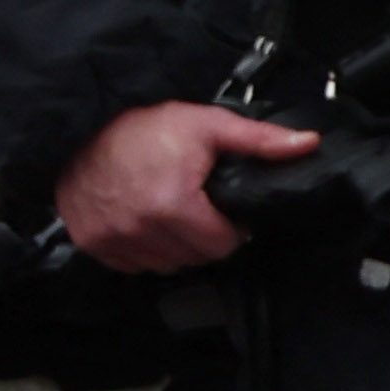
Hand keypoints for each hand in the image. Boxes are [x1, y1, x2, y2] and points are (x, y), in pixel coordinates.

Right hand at [61, 99, 317, 271]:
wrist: (81, 128)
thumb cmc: (146, 127)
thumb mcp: (209, 125)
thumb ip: (260, 140)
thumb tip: (308, 143)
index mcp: (173, 205)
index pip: (221, 245)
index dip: (231, 228)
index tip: (225, 210)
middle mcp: (139, 229)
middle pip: (194, 258)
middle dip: (205, 238)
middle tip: (200, 209)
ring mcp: (111, 239)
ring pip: (165, 265)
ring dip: (175, 247)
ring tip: (173, 214)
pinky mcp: (91, 243)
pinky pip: (132, 265)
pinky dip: (144, 250)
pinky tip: (146, 222)